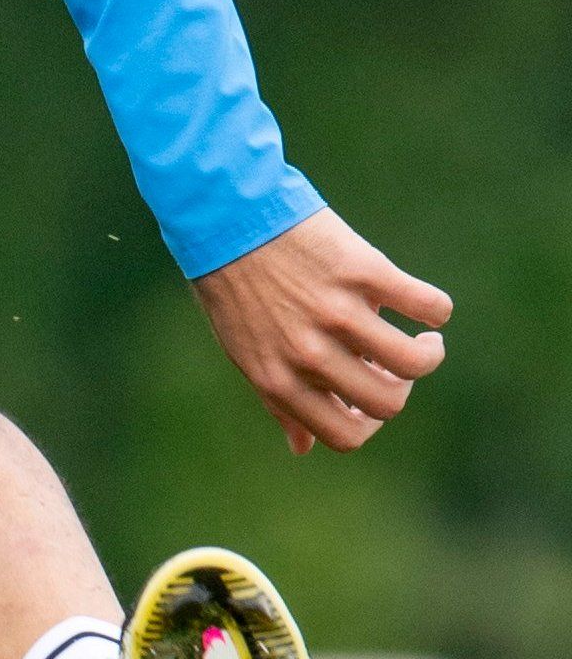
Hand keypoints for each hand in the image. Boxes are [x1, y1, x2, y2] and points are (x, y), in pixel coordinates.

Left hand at [193, 208, 450, 454]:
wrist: (223, 211)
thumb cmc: (233, 283)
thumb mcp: (242, 347)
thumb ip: (277, 398)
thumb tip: (302, 447)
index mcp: (277, 377)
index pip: (345, 436)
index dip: (369, 422)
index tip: (369, 393)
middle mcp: (308, 352)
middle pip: (388, 402)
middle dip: (401, 388)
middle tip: (393, 361)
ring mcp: (336, 312)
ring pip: (415, 361)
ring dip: (429, 351)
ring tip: (424, 337)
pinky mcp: (362, 271)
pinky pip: (429, 307)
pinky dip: (435, 311)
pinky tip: (421, 305)